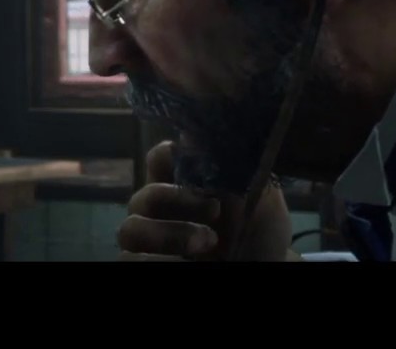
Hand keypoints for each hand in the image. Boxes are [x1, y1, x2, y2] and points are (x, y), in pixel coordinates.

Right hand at [118, 140, 292, 260]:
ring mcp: (149, 240)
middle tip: (214, 210)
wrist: (265, 266)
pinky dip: (156, 260)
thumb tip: (209, 129)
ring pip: (130, 229)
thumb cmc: (258, 231)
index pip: (160, 157)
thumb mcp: (260, 196)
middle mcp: (158, 210)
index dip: (170, 154)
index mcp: (181, 184)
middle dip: (176, 200)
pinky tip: (185, 261)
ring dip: (168, 235)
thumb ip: (235, 166)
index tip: (199, 162)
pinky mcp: (143, 262)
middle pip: (144, 194)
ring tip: (208, 244)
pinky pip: (130, 259)